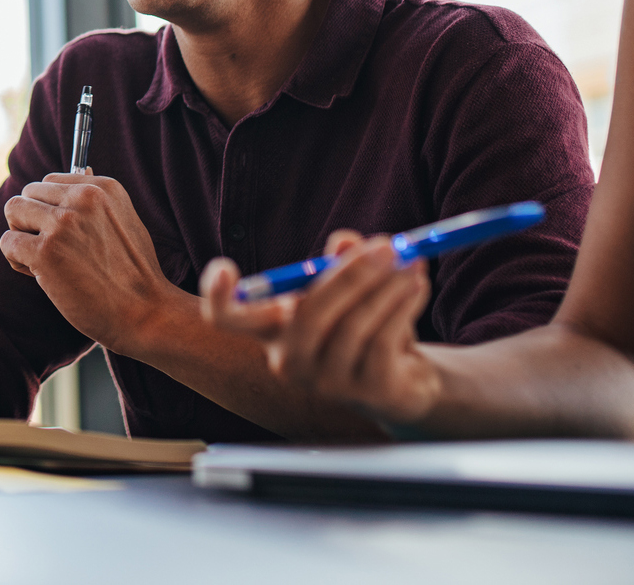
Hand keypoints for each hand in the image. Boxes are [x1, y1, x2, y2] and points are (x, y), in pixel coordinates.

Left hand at [0, 173, 181, 353]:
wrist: (145, 312)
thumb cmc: (133, 273)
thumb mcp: (124, 220)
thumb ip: (97, 200)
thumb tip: (79, 172)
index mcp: (102, 187)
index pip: (50, 181)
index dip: (49, 208)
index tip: (62, 233)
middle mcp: (82, 197)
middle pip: (28, 193)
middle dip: (30, 220)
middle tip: (49, 249)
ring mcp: (63, 223)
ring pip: (14, 210)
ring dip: (20, 236)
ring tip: (40, 260)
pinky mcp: (46, 251)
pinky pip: (8, 242)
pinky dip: (15, 259)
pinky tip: (37, 274)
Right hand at [201, 230, 441, 426]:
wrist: (404, 378)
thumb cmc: (361, 322)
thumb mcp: (347, 286)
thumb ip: (340, 260)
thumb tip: (345, 241)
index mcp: (272, 328)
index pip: (227, 319)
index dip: (217, 297)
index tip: (225, 269)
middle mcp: (289, 360)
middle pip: (305, 315)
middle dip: (348, 275)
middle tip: (384, 246)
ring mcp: (327, 382)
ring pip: (354, 325)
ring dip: (386, 286)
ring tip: (409, 262)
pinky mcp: (368, 392)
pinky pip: (382, 341)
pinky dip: (402, 306)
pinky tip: (416, 285)